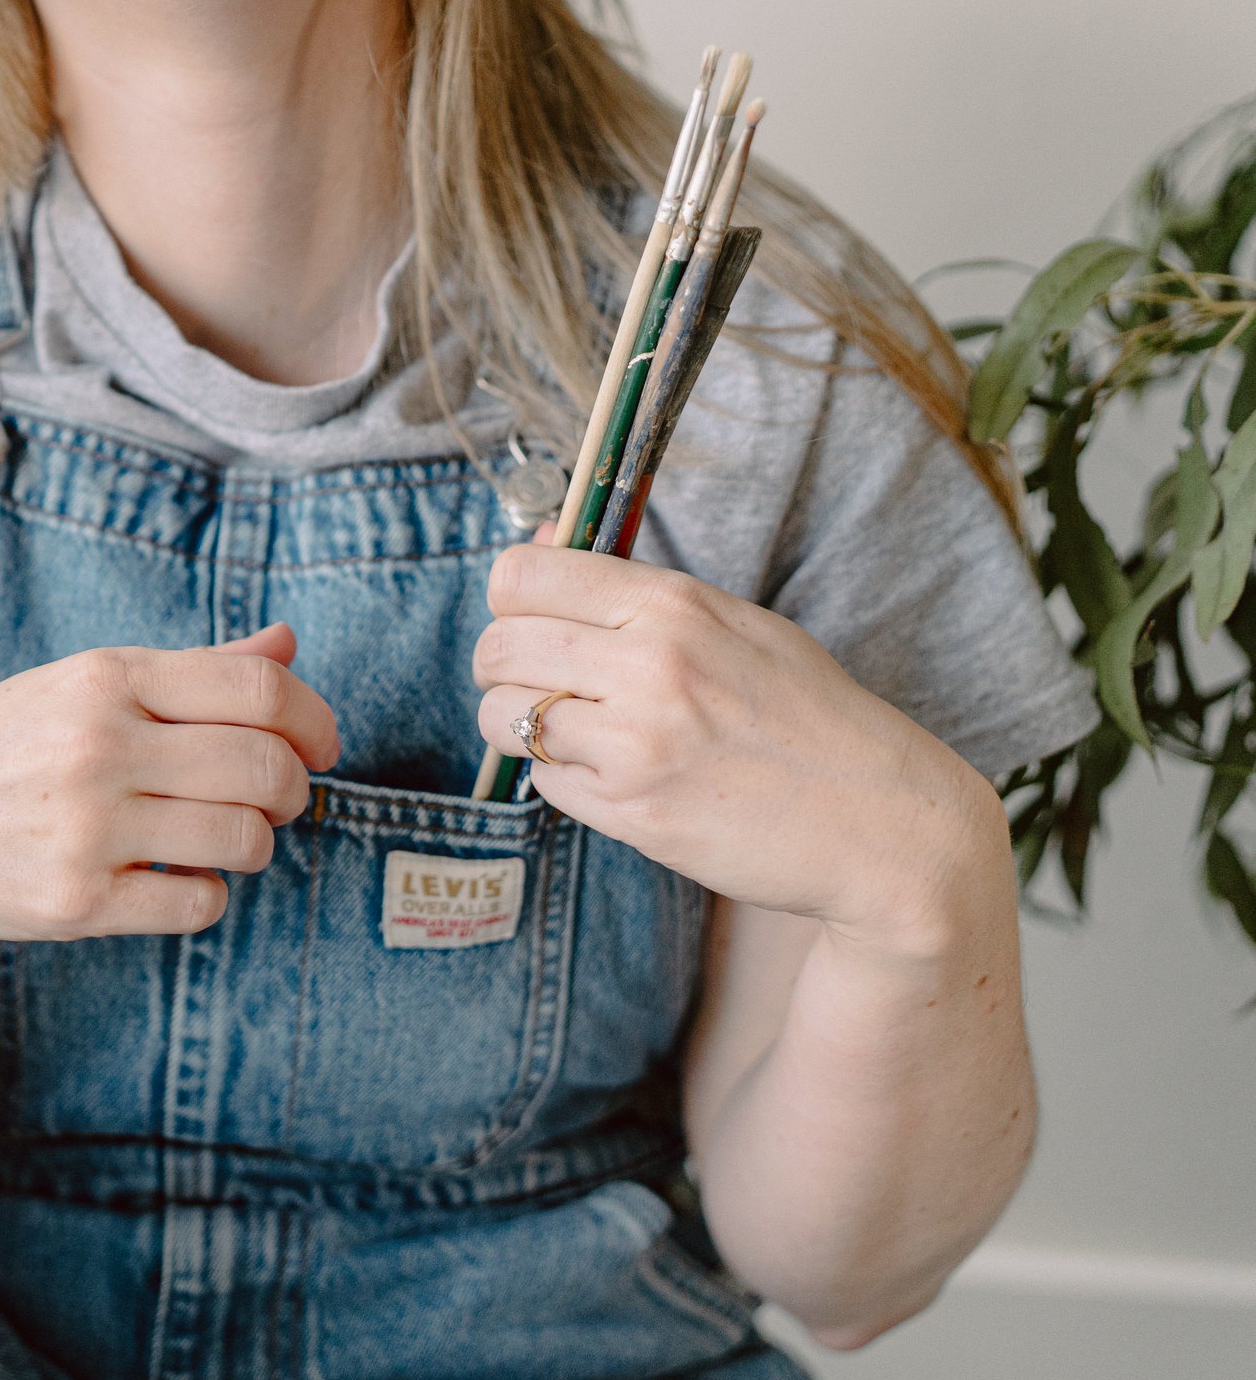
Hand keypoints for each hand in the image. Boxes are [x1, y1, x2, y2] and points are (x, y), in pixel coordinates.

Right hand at [0, 624, 340, 955]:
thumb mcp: (80, 687)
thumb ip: (190, 669)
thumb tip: (287, 641)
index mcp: (104, 676)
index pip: (259, 685)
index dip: (314, 719)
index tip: (320, 746)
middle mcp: (97, 744)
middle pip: (266, 766)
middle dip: (294, 790)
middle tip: (279, 801)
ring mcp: (86, 827)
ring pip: (245, 840)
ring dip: (254, 845)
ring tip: (222, 839)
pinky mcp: (76, 903)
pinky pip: (200, 905)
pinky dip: (206, 895)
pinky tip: (172, 880)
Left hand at [471, 541, 1003, 947]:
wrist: (883, 825)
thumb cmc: (807, 717)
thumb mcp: (735, 625)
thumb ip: (635, 592)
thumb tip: (532, 554)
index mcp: (674, 605)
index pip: (521, 577)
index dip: (511, 602)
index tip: (532, 621)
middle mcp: (649, 665)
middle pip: (496, 647)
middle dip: (502, 668)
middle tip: (540, 684)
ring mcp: (638, 743)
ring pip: (502, 718)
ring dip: (520, 727)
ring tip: (575, 733)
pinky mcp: (632, 812)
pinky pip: (543, 783)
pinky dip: (562, 780)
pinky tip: (615, 777)